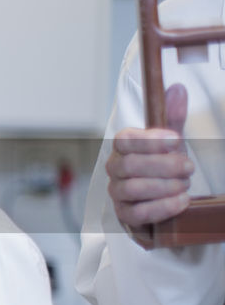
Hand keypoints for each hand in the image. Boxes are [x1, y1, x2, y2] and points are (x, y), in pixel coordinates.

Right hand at [108, 83, 193, 228]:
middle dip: (164, 166)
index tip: (176, 140)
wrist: (162, 198)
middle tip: (189, 167)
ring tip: (185, 185)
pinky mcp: (124, 215)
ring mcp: (117, 192)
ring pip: (133, 188)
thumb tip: (177, 90)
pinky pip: (137, 213)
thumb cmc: (163, 166)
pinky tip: (181, 201)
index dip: (150, 140)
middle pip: (131, 165)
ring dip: (164, 186)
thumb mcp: (171, 142)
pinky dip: (162, 207)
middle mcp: (115, 168)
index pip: (125, 140)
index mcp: (123, 147)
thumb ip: (172, 117)